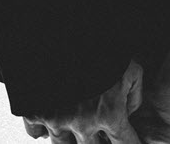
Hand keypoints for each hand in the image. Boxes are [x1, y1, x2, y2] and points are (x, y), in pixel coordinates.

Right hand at [21, 59, 142, 143]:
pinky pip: (35, 132)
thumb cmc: (105, 52)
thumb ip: (134, 95)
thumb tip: (127, 113)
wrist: (65, 36)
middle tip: (98, 129)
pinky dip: (41, 131)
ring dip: (71, 139)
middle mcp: (83, 123)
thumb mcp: (132, 69)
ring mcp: (57, 119)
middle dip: (98, 142)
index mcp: (109, 113)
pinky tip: (50, 125)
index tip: (128, 142)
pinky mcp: (35, 111)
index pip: (123, 143)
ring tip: (77, 126)